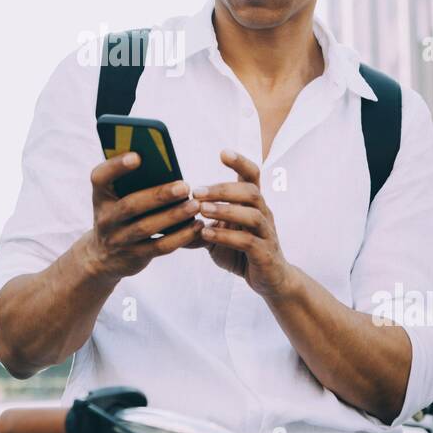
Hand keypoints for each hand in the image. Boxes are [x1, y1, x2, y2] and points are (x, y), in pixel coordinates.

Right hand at [85, 152, 203, 280]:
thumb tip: (166, 164)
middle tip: (184, 186)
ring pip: (146, 227)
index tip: (138, 156)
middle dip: (159, 195)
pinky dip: (180, 237)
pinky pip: (160, 247)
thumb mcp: (115, 197)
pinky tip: (197, 226)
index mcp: (101, 195)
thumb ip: (132, 181)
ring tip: (195, 205)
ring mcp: (118, 239)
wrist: (104, 256)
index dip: (117, 166)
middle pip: (130, 205)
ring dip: (173, 216)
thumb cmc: (118, 213)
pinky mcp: (135, 256)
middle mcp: (105, 217)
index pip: (100, 177)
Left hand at [193, 150, 291, 298]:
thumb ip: (196, 226)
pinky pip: (248, 241)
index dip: (240, 162)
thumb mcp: (215, 236)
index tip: (223, 152)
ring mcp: (266, 234)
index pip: (252, 175)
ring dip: (224, 210)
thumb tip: (165, 218)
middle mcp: (263, 214)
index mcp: (252, 204)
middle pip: (250, 191)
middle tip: (196, 191)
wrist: (268, 280)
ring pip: (252, 214)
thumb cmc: (241, 252)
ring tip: (201, 210)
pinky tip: (207, 234)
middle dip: (223, 189)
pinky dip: (226, 236)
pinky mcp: (264, 254)